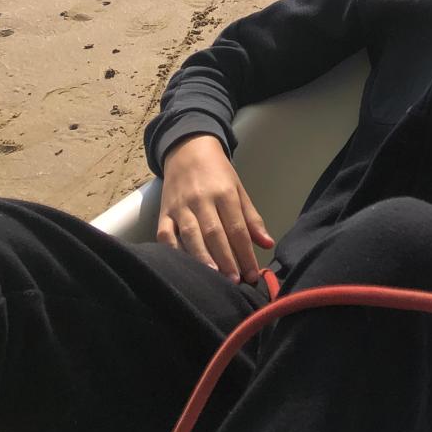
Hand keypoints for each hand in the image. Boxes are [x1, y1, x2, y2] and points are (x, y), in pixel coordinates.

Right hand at [157, 134, 274, 283]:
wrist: (188, 148)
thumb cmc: (217, 173)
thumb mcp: (238, 188)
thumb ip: (251, 218)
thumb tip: (267, 243)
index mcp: (224, 193)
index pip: (237, 227)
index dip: (246, 252)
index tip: (253, 274)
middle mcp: (202, 199)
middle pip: (215, 233)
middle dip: (226, 259)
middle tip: (235, 282)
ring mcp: (181, 206)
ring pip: (191, 235)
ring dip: (203, 258)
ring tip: (214, 278)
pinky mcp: (163, 212)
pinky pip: (165, 234)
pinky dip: (172, 251)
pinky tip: (182, 267)